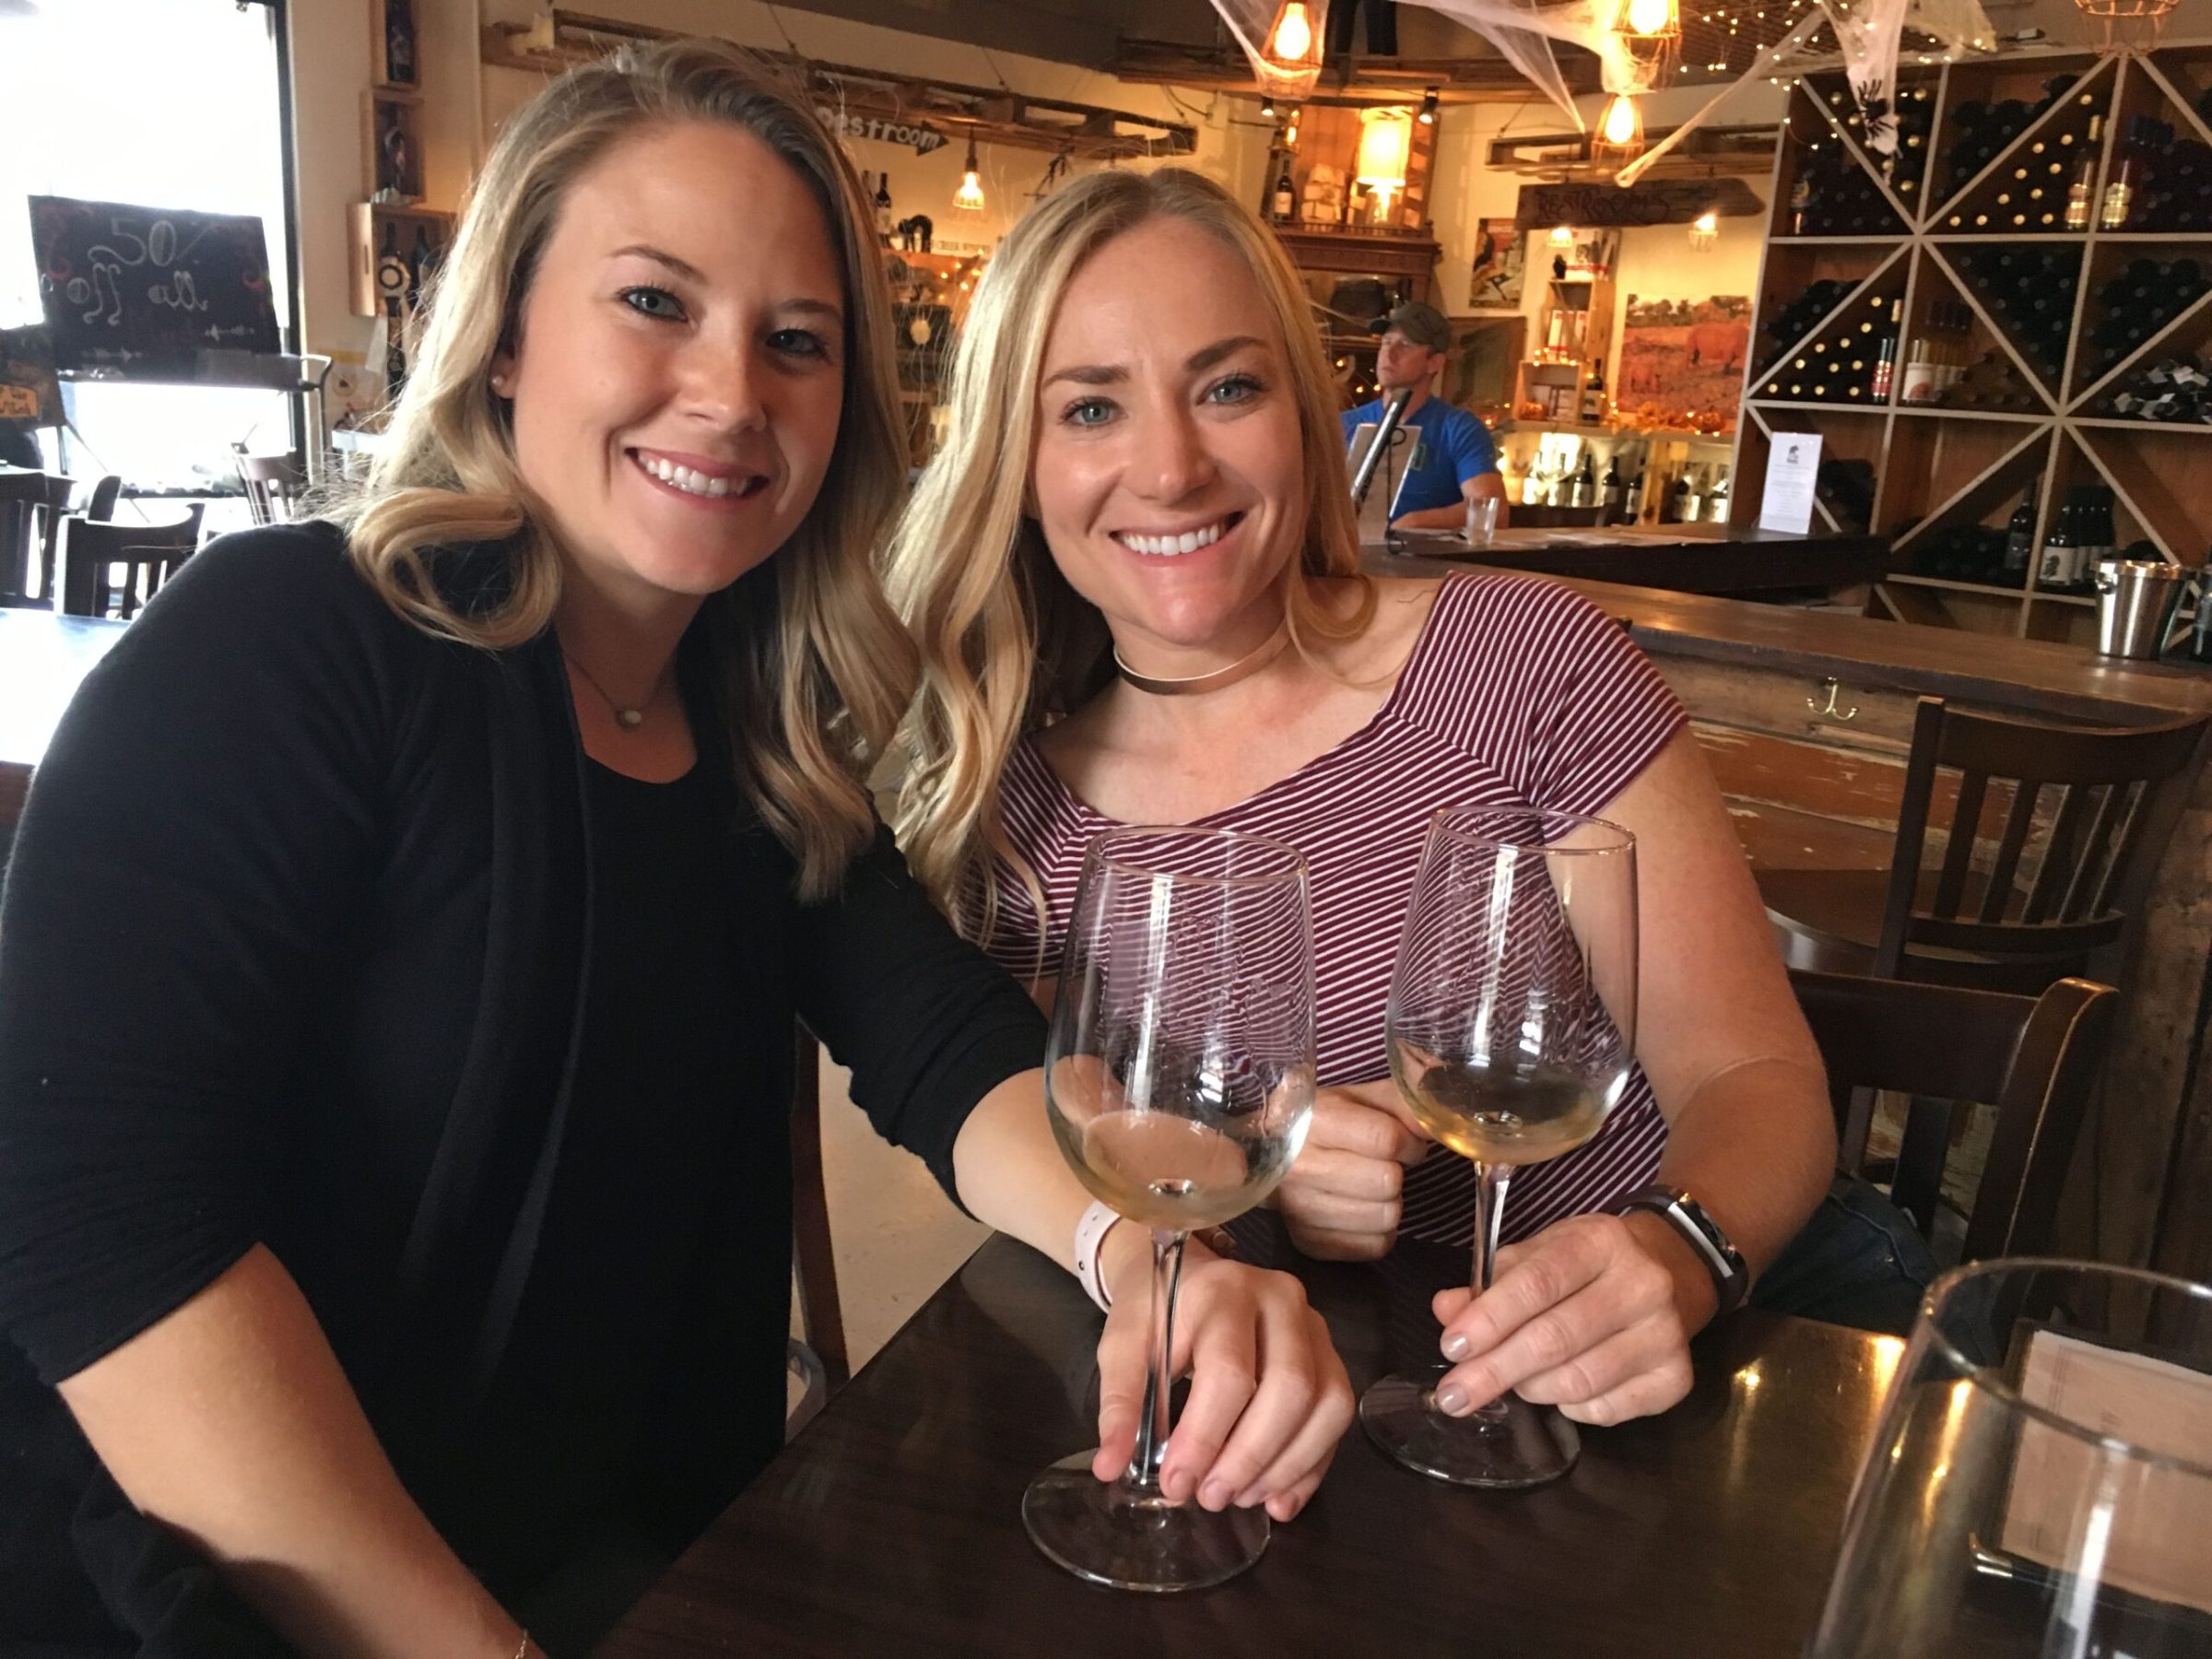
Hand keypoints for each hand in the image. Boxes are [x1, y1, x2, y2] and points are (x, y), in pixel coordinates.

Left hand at [1092, 1232, 1353, 1522]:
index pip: (1229, 1371)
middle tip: (1210, 1497)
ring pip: (1326, 1404)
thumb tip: (1111, 1466)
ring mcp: (1314, 1327)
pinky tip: (1276, 1499)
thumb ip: (1120, 1402)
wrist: (1187, 1274)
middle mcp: (1281, 1302)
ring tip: (1239, 1498)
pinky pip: (1337, 1418)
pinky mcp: (1330, 1355)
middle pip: (1290, 1389)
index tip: (1176, 1482)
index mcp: (1224, 1291)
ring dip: (1285, 1466)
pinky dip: (1310, 1467)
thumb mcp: (1122, 1345)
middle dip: (1250, 1457)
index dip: (1205, 1436)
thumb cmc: (1154, 1310)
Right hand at [1276, 1082, 1430, 1260]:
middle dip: (1396, 1172)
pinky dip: (1379, 1230)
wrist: (1272, 1154)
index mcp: (1315, 1121)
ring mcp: (1300, 1210)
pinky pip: (1376, 1246)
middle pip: (1387, 1182)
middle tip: (1383, 1166)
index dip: (1409, 1143)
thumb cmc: (1328, 1123)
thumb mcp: (1363, 1099)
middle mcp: (1300, 1167)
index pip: (1387, 1140)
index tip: (1405, 1144)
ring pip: (1386, 1218)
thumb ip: (1404, 1105)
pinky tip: (1361, 1209)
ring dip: (1390, 1203)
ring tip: (1370, 1188)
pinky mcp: (1310, 1243)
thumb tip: (1438, 1126)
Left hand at [1428, 1210, 1714, 1426]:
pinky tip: (1560, 1389)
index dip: (1489, 1319)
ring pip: (1579, 1381)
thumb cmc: (1587, 1265)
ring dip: (1530, 1388)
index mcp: (1601, 1242)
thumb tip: (1447, 1311)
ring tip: (1512, 1381)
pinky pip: (1607, 1410)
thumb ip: (1491, 1283)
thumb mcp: (1539, 1255)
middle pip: (1556, 1338)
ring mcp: (1666, 1334)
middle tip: (1454, 1394)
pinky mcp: (1677, 1378)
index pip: (1537, 1283)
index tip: (1451, 1348)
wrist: (1669, 1271)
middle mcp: (1642, 1285)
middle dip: (1495, 1370)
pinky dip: (1571, 1407)